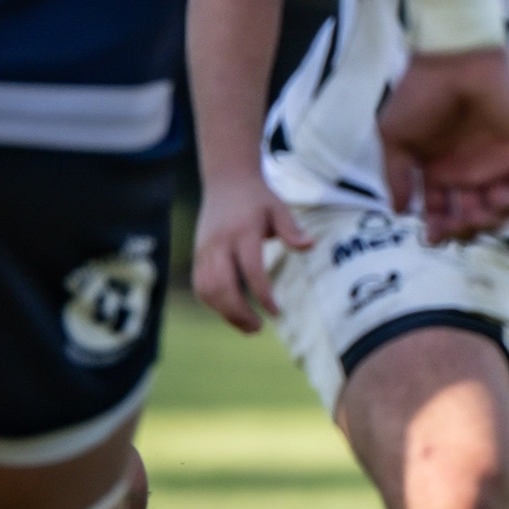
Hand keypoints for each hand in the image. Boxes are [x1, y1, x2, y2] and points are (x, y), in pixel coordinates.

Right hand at [194, 174, 313, 332]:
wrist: (226, 181)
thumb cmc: (258, 199)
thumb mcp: (279, 208)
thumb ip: (292, 230)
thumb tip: (311, 246)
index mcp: (242, 232)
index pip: (250, 269)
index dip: (262, 294)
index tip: (276, 312)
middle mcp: (219, 243)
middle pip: (221, 284)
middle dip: (238, 311)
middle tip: (259, 328)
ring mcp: (204, 249)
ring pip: (206, 288)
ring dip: (224, 312)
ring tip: (248, 327)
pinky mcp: (197, 254)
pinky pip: (201, 285)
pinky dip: (214, 303)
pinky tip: (232, 313)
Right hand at [378, 48, 508, 242]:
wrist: (453, 62)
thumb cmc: (420, 95)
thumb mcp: (395, 137)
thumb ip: (396, 175)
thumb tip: (398, 211)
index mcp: (438, 171)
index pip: (442, 212)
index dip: (438, 230)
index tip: (431, 237)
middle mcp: (468, 173)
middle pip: (474, 219)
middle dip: (464, 231)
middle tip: (454, 225)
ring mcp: (496, 165)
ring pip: (504, 212)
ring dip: (491, 222)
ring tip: (476, 211)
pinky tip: (498, 197)